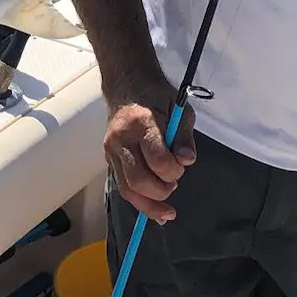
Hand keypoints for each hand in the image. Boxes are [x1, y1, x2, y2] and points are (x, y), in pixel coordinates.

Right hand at [103, 72, 196, 223]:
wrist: (127, 84)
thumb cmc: (157, 96)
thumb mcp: (179, 109)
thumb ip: (183, 137)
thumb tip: (186, 161)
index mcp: (141, 122)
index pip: (157, 159)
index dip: (173, 170)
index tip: (182, 166)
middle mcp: (121, 138)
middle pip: (138, 179)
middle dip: (161, 191)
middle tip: (174, 184)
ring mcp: (111, 149)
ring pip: (127, 189)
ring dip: (149, 204)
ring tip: (167, 211)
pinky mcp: (109, 158)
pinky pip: (122, 186)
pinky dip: (139, 201)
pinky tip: (154, 209)